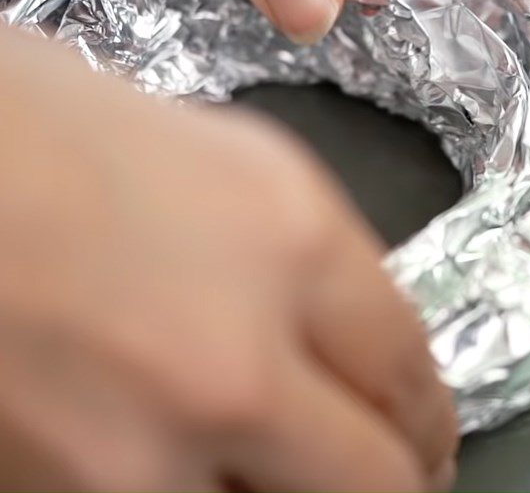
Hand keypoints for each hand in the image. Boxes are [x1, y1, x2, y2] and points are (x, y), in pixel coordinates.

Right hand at [0, 26, 457, 491]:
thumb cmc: (43, 126)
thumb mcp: (219, 158)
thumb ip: (303, 253)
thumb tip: (341, 325)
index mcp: (288, 240)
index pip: (411, 365)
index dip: (432, 413)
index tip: (430, 433)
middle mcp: (232, 361)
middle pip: (380, 480)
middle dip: (398, 475)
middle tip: (393, 471)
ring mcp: (137, 456)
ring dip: (285, 487)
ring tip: (263, 455)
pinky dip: (190, 490)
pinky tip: (163, 446)